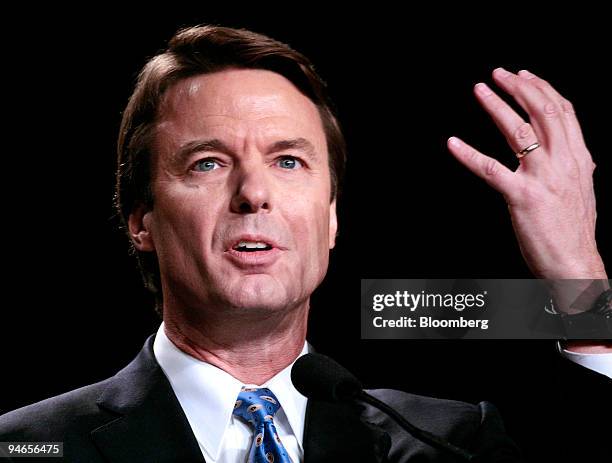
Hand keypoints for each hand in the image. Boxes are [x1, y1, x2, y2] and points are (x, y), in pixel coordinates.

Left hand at [447, 67, 606, 280]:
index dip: (542, 89)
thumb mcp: (583, 192)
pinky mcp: (521, 196)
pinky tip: (453, 143)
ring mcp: (542, 178)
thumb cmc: (574, 232)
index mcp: (579, 159)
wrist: (575, 264)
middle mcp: (564, 162)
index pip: (563, 112)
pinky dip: (468, 154)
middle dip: (519, 87)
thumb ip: (578, 170)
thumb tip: (582, 156)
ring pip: (518, 131)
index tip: (524, 75)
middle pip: (542, 112)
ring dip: (496, 106)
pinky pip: (489, 169)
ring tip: (479, 90)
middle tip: (498, 74)